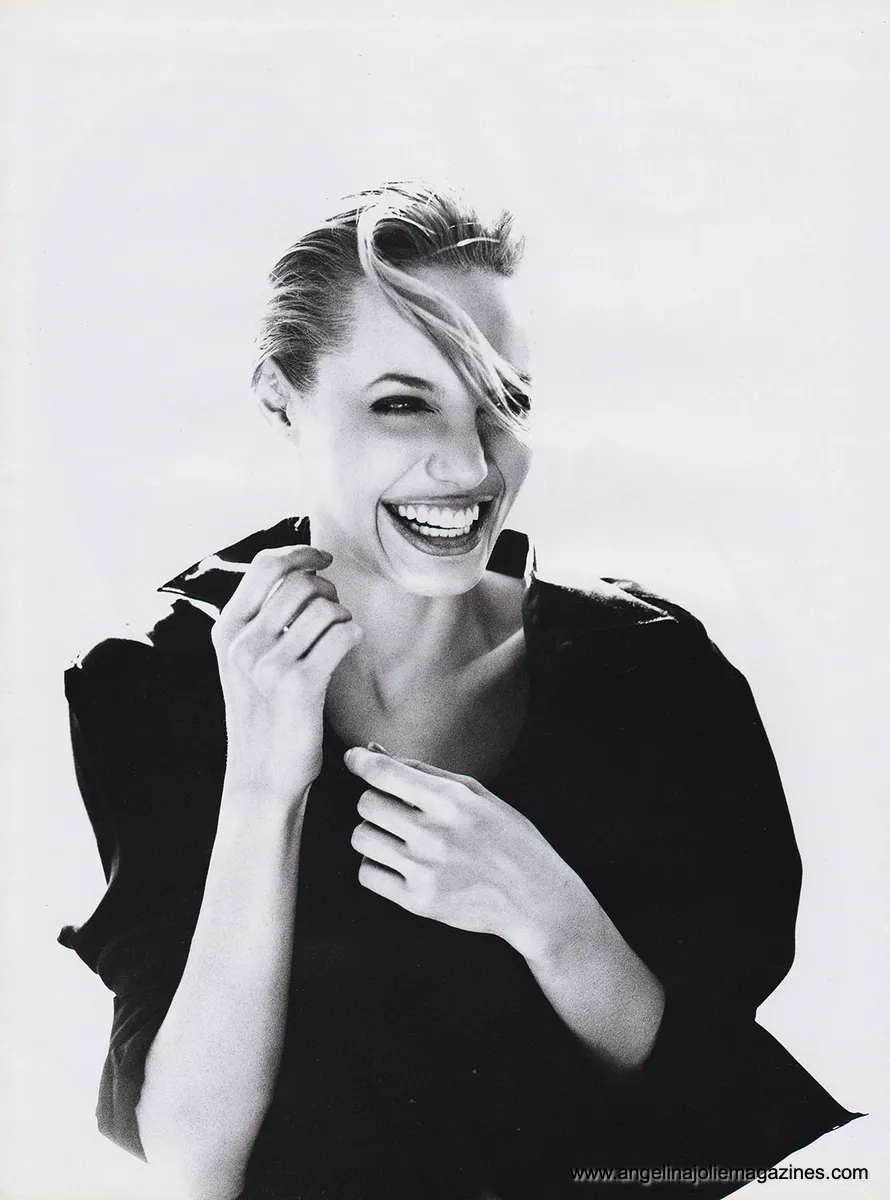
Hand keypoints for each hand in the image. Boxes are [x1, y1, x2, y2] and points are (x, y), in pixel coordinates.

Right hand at [212, 546, 362, 806]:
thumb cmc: (265, 713)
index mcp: (227, 630)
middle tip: (334, 610)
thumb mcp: (248, 661)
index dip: (301, 552)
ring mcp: (267, 665)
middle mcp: (242, 643)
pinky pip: (341, 633)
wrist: (263, 775)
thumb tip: (300, 567)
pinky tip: (348, 646)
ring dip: (342, 614)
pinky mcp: (298, 685)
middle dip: (327, 588)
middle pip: (299, 582)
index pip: (266, 566)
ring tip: (339, 634)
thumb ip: (263, 618)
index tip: (324, 557)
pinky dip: (352, 634)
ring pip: (324, 606)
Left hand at [344, 747, 593, 958]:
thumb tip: (374, 752)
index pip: (384, 773)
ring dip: (374, 834)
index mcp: (452, 801)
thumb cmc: (507, 838)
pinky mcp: (418, 902)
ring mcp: (424, 870)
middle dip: (375, 801)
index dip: (360, 762)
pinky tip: (401, 864)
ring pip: (362, 838)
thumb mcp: (476, 794)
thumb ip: (423, 771)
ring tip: (400, 838)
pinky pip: (367, 874)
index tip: (353, 759)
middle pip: (366, 804)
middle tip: (396, 809)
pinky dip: (377, 865)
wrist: (535, 898)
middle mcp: (434, 834)